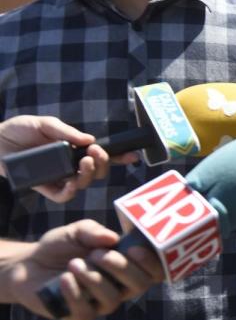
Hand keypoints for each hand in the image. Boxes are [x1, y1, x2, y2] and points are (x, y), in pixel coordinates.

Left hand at [0, 115, 136, 202]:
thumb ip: (66, 131)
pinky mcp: (45, 188)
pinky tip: (72, 182)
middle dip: (103, 164)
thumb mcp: (44, 124)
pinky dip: (71, 191)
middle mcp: (70, 165)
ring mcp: (59, 177)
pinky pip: (64, 196)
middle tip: (95, 152)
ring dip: (89, 175)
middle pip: (98, 172)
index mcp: (74, 149)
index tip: (132, 155)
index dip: (119, 156)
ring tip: (83, 161)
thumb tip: (89, 139)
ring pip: (84, 183)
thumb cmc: (18, 130)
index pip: (101, 155)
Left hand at [6, 220, 162, 319]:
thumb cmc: (61, 247)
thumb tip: (112, 239)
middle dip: (122, 268)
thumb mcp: (76, 231)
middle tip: (97, 254)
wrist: (28, 264)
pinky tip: (64, 279)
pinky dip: (75, 293)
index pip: (155, 270)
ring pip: (113, 299)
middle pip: (140, 285)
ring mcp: (102, 304)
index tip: (134, 250)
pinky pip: (86, 311)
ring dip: (94, 279)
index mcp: (129, 265)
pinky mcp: (80, 316)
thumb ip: (94, 231)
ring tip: (73, 264)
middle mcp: (121, 287)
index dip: (153, 263)